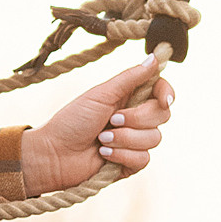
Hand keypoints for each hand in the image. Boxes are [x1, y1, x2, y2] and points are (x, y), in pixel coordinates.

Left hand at [18, 55, 174, 195]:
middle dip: (137, 118)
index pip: (161, 92)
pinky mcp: (129, 163)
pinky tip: (103, 154)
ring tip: (101, 139)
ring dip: (125, 138)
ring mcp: (133, 141)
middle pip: (162, 115)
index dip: (167, 94)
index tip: (163, 99)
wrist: (54, 154)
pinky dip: (122, 155)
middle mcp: (135, 118)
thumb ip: (130, 78)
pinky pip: (143, 159)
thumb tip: (155, 58)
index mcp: (129, 97)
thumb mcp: (101, 94)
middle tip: (112, 119)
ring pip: (154, 139)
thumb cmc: (72, 121)